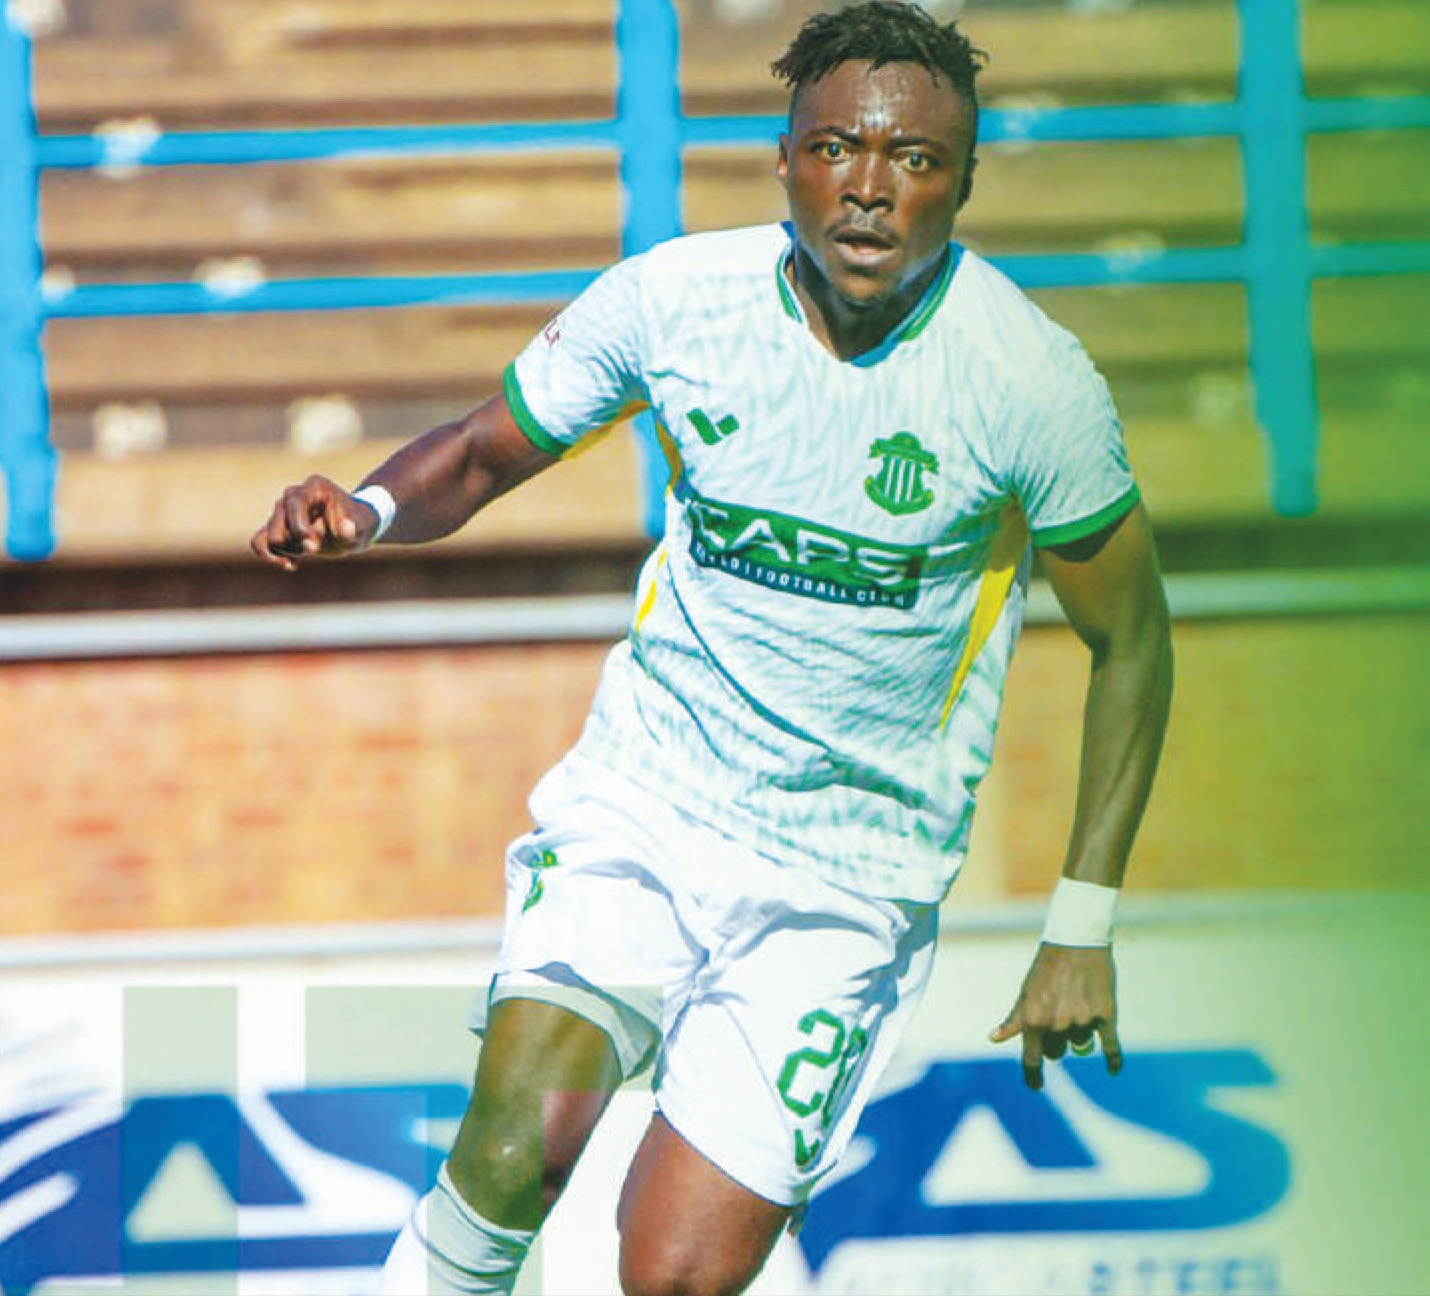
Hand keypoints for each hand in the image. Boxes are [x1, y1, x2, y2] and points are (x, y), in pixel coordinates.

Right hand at [250, 475, 376, 570]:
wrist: (355, 530)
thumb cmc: (358, 525)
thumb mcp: (361, 529)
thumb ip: (351, 530)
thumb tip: (347, 529)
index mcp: (314, 488)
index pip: (294, 503)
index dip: (299, 526)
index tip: (312, 546)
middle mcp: (294, 496)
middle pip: (277, 521)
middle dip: (294, 541)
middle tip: (315, 549)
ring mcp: (283, 511)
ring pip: (269, 535)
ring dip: (287, 550)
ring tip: (308, 554)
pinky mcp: (278, 527)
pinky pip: (259, 541)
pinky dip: (270, 556)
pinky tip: (291, 565)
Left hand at [989, 943, 1121, 1089]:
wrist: (1076, 941)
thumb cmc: (1046, 968)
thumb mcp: (1026, 992)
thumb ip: (1014, 1020)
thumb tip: (994, 1038)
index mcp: (1034, 1019)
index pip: (1032, 1060)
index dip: (1033, 1077)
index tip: (1036, 1086)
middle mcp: (1058, 1024)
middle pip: (1056, 1052)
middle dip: (1054, 1041)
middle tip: (1056, 1015)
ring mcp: (1083, 1021)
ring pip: (1079, 1044)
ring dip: (1076, 1033)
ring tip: (1075, 1003)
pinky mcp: (1106, 1016)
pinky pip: (1111, 1047)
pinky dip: (1113, 1060)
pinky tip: (1113, 1069)